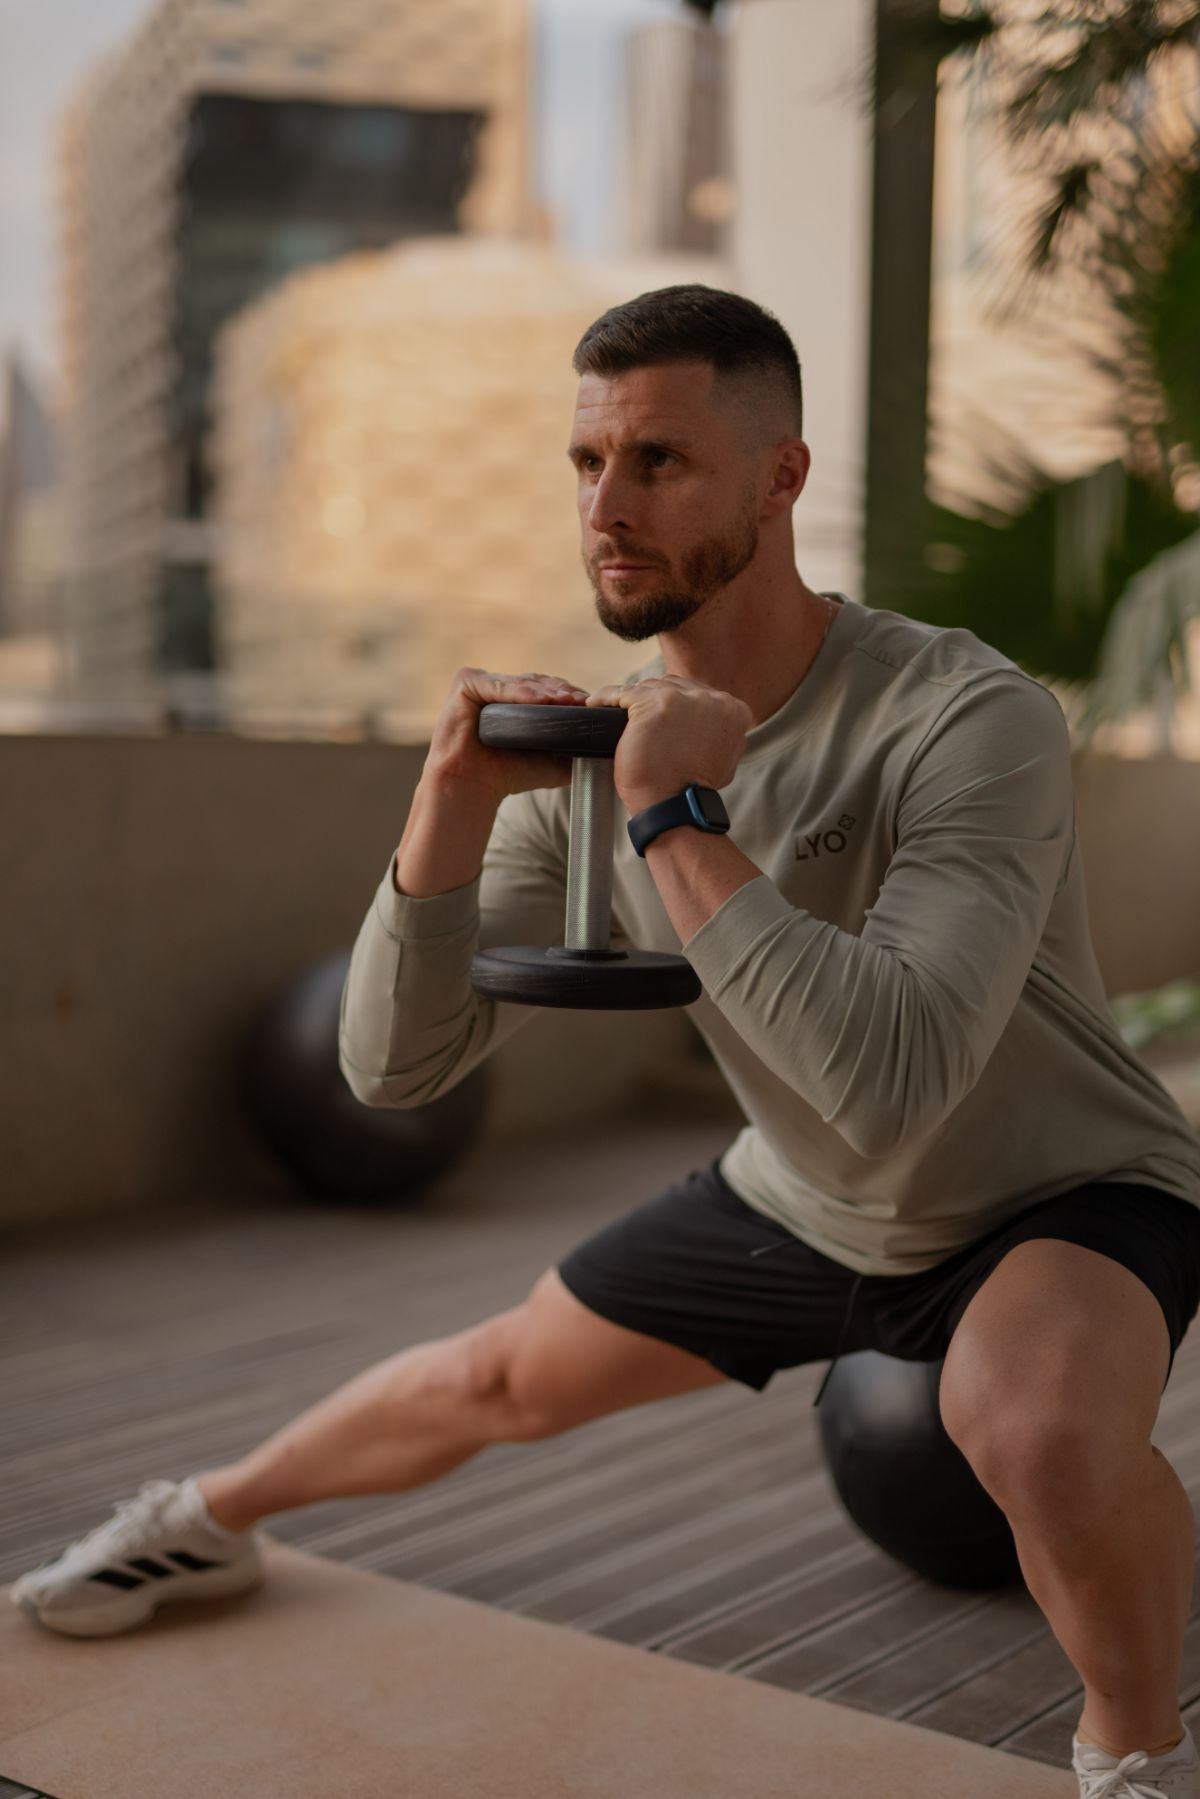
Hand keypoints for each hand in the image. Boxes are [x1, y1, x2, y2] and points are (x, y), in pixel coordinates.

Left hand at [584, 675, 752, 813]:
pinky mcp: (650, 704)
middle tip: (637, 717)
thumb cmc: (691, 790)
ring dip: (631, 700)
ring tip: (614, 710)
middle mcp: (711, 698)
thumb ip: (715, 733)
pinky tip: (596, 705)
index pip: (697, 694)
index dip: (676, 704)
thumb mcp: (721, 756)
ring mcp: (681, 699)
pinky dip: (606, 698)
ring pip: (648, 688)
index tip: (659, 716)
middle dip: (654, 699)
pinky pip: (622, 693)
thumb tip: (700, 726)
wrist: (675, 807)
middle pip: (673, 685)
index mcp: (734, 710)